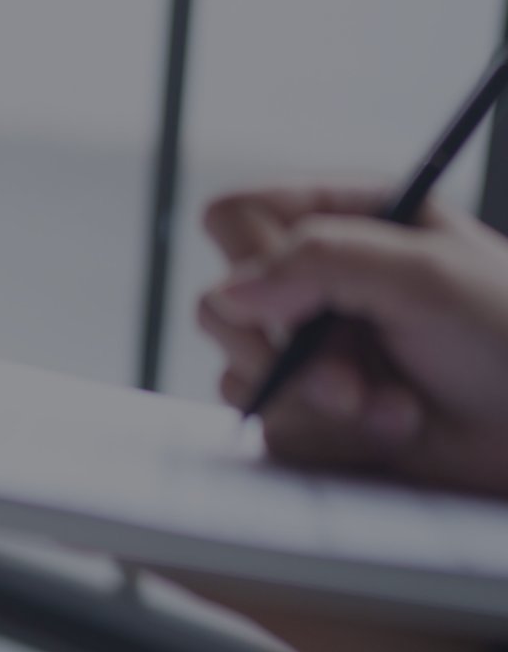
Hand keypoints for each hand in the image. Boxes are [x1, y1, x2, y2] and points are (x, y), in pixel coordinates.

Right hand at [198, 186, 507, 496]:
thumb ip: (323, 262)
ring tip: (393, 408)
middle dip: (286, 354)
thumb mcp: (429, 278)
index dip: (252, 264)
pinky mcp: (310, 406)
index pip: (238, 218)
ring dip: (316, 400)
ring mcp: (311, 346)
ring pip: (239, 370)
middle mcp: (321, 278)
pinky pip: (268, 420)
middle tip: (349, 381)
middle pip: (222, 303)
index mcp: (352, 218)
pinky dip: (326, 433)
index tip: (296, 312)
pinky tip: (390, 427)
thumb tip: (228, 291)